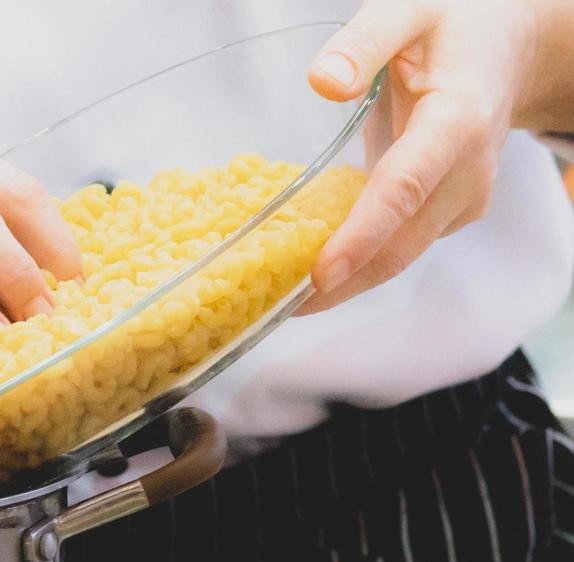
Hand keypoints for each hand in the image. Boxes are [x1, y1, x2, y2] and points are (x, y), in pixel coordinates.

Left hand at [297, 0, 538, 314]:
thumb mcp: (408, 10)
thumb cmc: (455, 25)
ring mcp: (463, 199)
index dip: (362, 235)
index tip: (321, 273)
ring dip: (345, 284)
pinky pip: (399, 247)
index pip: (406, 189)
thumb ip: (364, 42)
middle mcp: (467, 171)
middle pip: (401, 243)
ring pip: (400, 257)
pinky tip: (308, 270)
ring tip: (281, 301)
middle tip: (276, 306)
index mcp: (457, 121)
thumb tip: (323, 83)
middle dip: (341, 284)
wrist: (509, 47)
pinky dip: (358, 264)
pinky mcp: (450, 213)